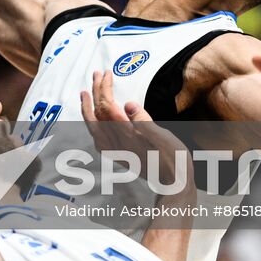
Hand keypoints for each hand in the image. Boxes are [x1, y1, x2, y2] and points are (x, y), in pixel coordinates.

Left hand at [81, 70, 189, 185]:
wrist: (175, 186)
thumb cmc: (174, 161)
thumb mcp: (165, 138)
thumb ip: (145, 122)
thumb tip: (129, 105)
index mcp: (129, 135)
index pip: (108, 106)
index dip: (105, 88)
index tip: (106, 74)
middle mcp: (119, 143)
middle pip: (99, 113)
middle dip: (95, 91)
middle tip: (96, 74)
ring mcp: (117, 152)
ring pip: (94, 126)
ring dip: (88, 107)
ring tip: (85, 94)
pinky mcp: (120, 158)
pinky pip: (98, 141)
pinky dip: (92, 127)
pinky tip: (93, 125)